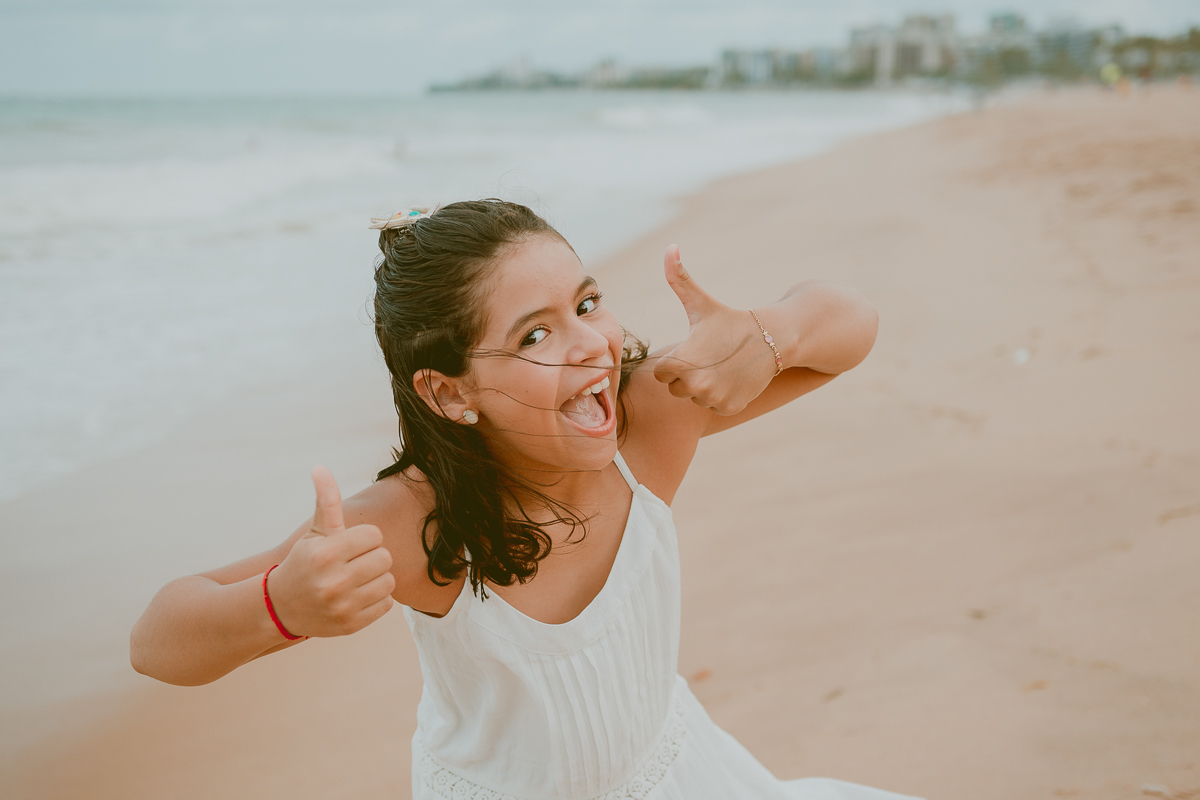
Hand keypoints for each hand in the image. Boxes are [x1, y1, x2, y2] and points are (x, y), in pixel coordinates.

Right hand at [267, 467, 395, 637]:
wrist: (281, 607)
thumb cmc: (305, 563)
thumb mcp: (315, 533)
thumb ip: (325, 501)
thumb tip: (320, 468)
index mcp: (324, 555)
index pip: (374, 536)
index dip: (365, 538)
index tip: (351, 544)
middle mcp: (333, 582)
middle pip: (385, 558)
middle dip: (372, 557)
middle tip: (355, 563)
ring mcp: (342, 607)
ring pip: (389, 581)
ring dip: (377, 578)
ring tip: (357, 579)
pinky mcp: (351, 625)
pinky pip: (387, 604)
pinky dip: (377, 599)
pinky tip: (357, 596)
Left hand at [652, 245, 778, 414]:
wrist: (773, 339)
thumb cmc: (731, 321)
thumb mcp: (701, 302)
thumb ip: (678, 278)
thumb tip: (670, 247)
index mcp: (680, 361)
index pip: (661, 373)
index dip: (677, 360)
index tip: (695, 348)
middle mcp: (694, 384)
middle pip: (676, 388)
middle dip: (689, 374)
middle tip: (711, 357)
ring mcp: (713, 399)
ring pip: (695, 398)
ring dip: (705, 386)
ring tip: (722, 366)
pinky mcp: (729, 408)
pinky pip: (713, 407)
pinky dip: (722, 397)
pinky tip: (734, 378)